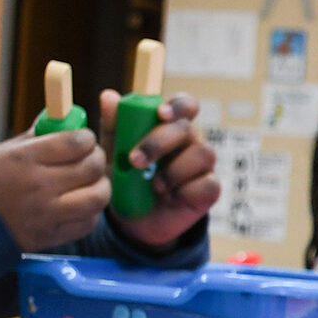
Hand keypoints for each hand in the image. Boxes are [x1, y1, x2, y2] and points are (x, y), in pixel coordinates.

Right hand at [0, 129, 109, 250]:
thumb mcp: (0, 152)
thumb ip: (36, 138)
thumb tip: (62, 121)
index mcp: (25, 159)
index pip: (76, 142)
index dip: (86, 138)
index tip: (83, 139)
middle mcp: (39, 186)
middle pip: (91, 168)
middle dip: (97, 159)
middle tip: (91, 159)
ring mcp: (46, 213)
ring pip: (97, 197)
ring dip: (100, 187)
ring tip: (91, 183)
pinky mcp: (49, 236)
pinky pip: (87, 223)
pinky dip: (90, 212)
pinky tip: (80, 204)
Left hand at [100, 91, 220, 249]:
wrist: (132, 220)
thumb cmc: (125, 179)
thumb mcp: (113, 153)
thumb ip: (113, 126)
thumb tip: (108, 96)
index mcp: (170, 127)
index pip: (185, 105)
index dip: (178, 105)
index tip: (161, 113)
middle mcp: (190, 142)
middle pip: (187, 129)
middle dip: (159, 142)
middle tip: (134, 161)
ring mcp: (202, 166)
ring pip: (203, 153)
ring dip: (174, 169)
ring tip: (153, 185)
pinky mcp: (208, 190)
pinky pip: (208, 183)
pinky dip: (187, 190)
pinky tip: (171, 197)